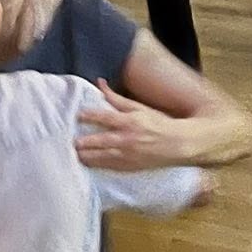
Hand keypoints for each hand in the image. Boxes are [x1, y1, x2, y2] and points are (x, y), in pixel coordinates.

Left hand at [75, 80, 194, 171]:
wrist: (179, 144)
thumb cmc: (159, 123)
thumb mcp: (139, 107)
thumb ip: (116, 98)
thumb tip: (99, 83)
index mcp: (130, 121)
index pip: (105, 118)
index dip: (90, 116)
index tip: (78, 115)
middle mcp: (128, 139)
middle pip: (102, 141)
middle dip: (86, 142)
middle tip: (72, 141)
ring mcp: (130, 155)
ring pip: (104, 157)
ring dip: (89, 156)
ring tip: (76, 154)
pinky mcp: (132, 167)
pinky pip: (112, 167)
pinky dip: (99, 165)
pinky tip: (88, 164)